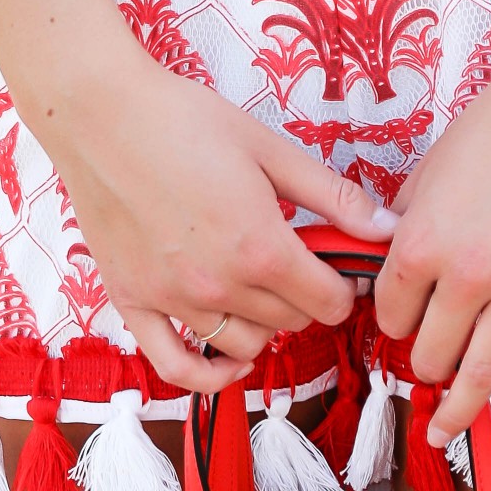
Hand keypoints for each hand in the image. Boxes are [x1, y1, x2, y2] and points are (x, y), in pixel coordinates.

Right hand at [53, 55, 398, 396]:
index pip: (329, 302)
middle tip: (303, 265)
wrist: (102, 115)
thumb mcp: (270, 148)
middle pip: (292, 323)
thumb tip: (388, 228)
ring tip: (264, 289)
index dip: (345, 285)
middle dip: (308, 298)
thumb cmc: (184, 120)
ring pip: (245, 346)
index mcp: (260, 246)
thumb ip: (333, 196)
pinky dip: (209, 375)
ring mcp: (173, 300)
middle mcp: (219, 284)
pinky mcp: (134, 303)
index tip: (340, 267)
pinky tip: (231, 360)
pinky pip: (175, 366)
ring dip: (267, 326)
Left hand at [371, 58, 490, 451]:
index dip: (391, 322)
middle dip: (423, 363)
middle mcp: (468, 274)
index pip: (390, 316)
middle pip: (431, 354)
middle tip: (428, 358)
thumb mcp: (425, 174)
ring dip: (459, 407)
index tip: (401, 320)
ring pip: (482, 376)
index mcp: (423, 243)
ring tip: (447, 424)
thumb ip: (403, 230)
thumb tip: (385, 274)